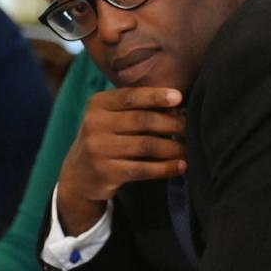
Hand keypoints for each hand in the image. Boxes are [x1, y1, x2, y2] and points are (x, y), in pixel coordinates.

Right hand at [57, 88, 186, 234]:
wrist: (79, 174)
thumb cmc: (107, 138)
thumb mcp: (112, 117)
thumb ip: (137, 108)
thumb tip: (179, 105)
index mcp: (98, 104)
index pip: (130, 96)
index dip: (156, 96)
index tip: (179, 97)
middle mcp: (94, 124)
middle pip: (142, 120)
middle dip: (171, 123)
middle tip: (191, 127)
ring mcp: (98, 149)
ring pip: (146, 145)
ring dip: (173, 147)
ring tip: (190, 148)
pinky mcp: (105, 172)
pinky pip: (143, 169)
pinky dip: (165, 168)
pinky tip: (181, 166)